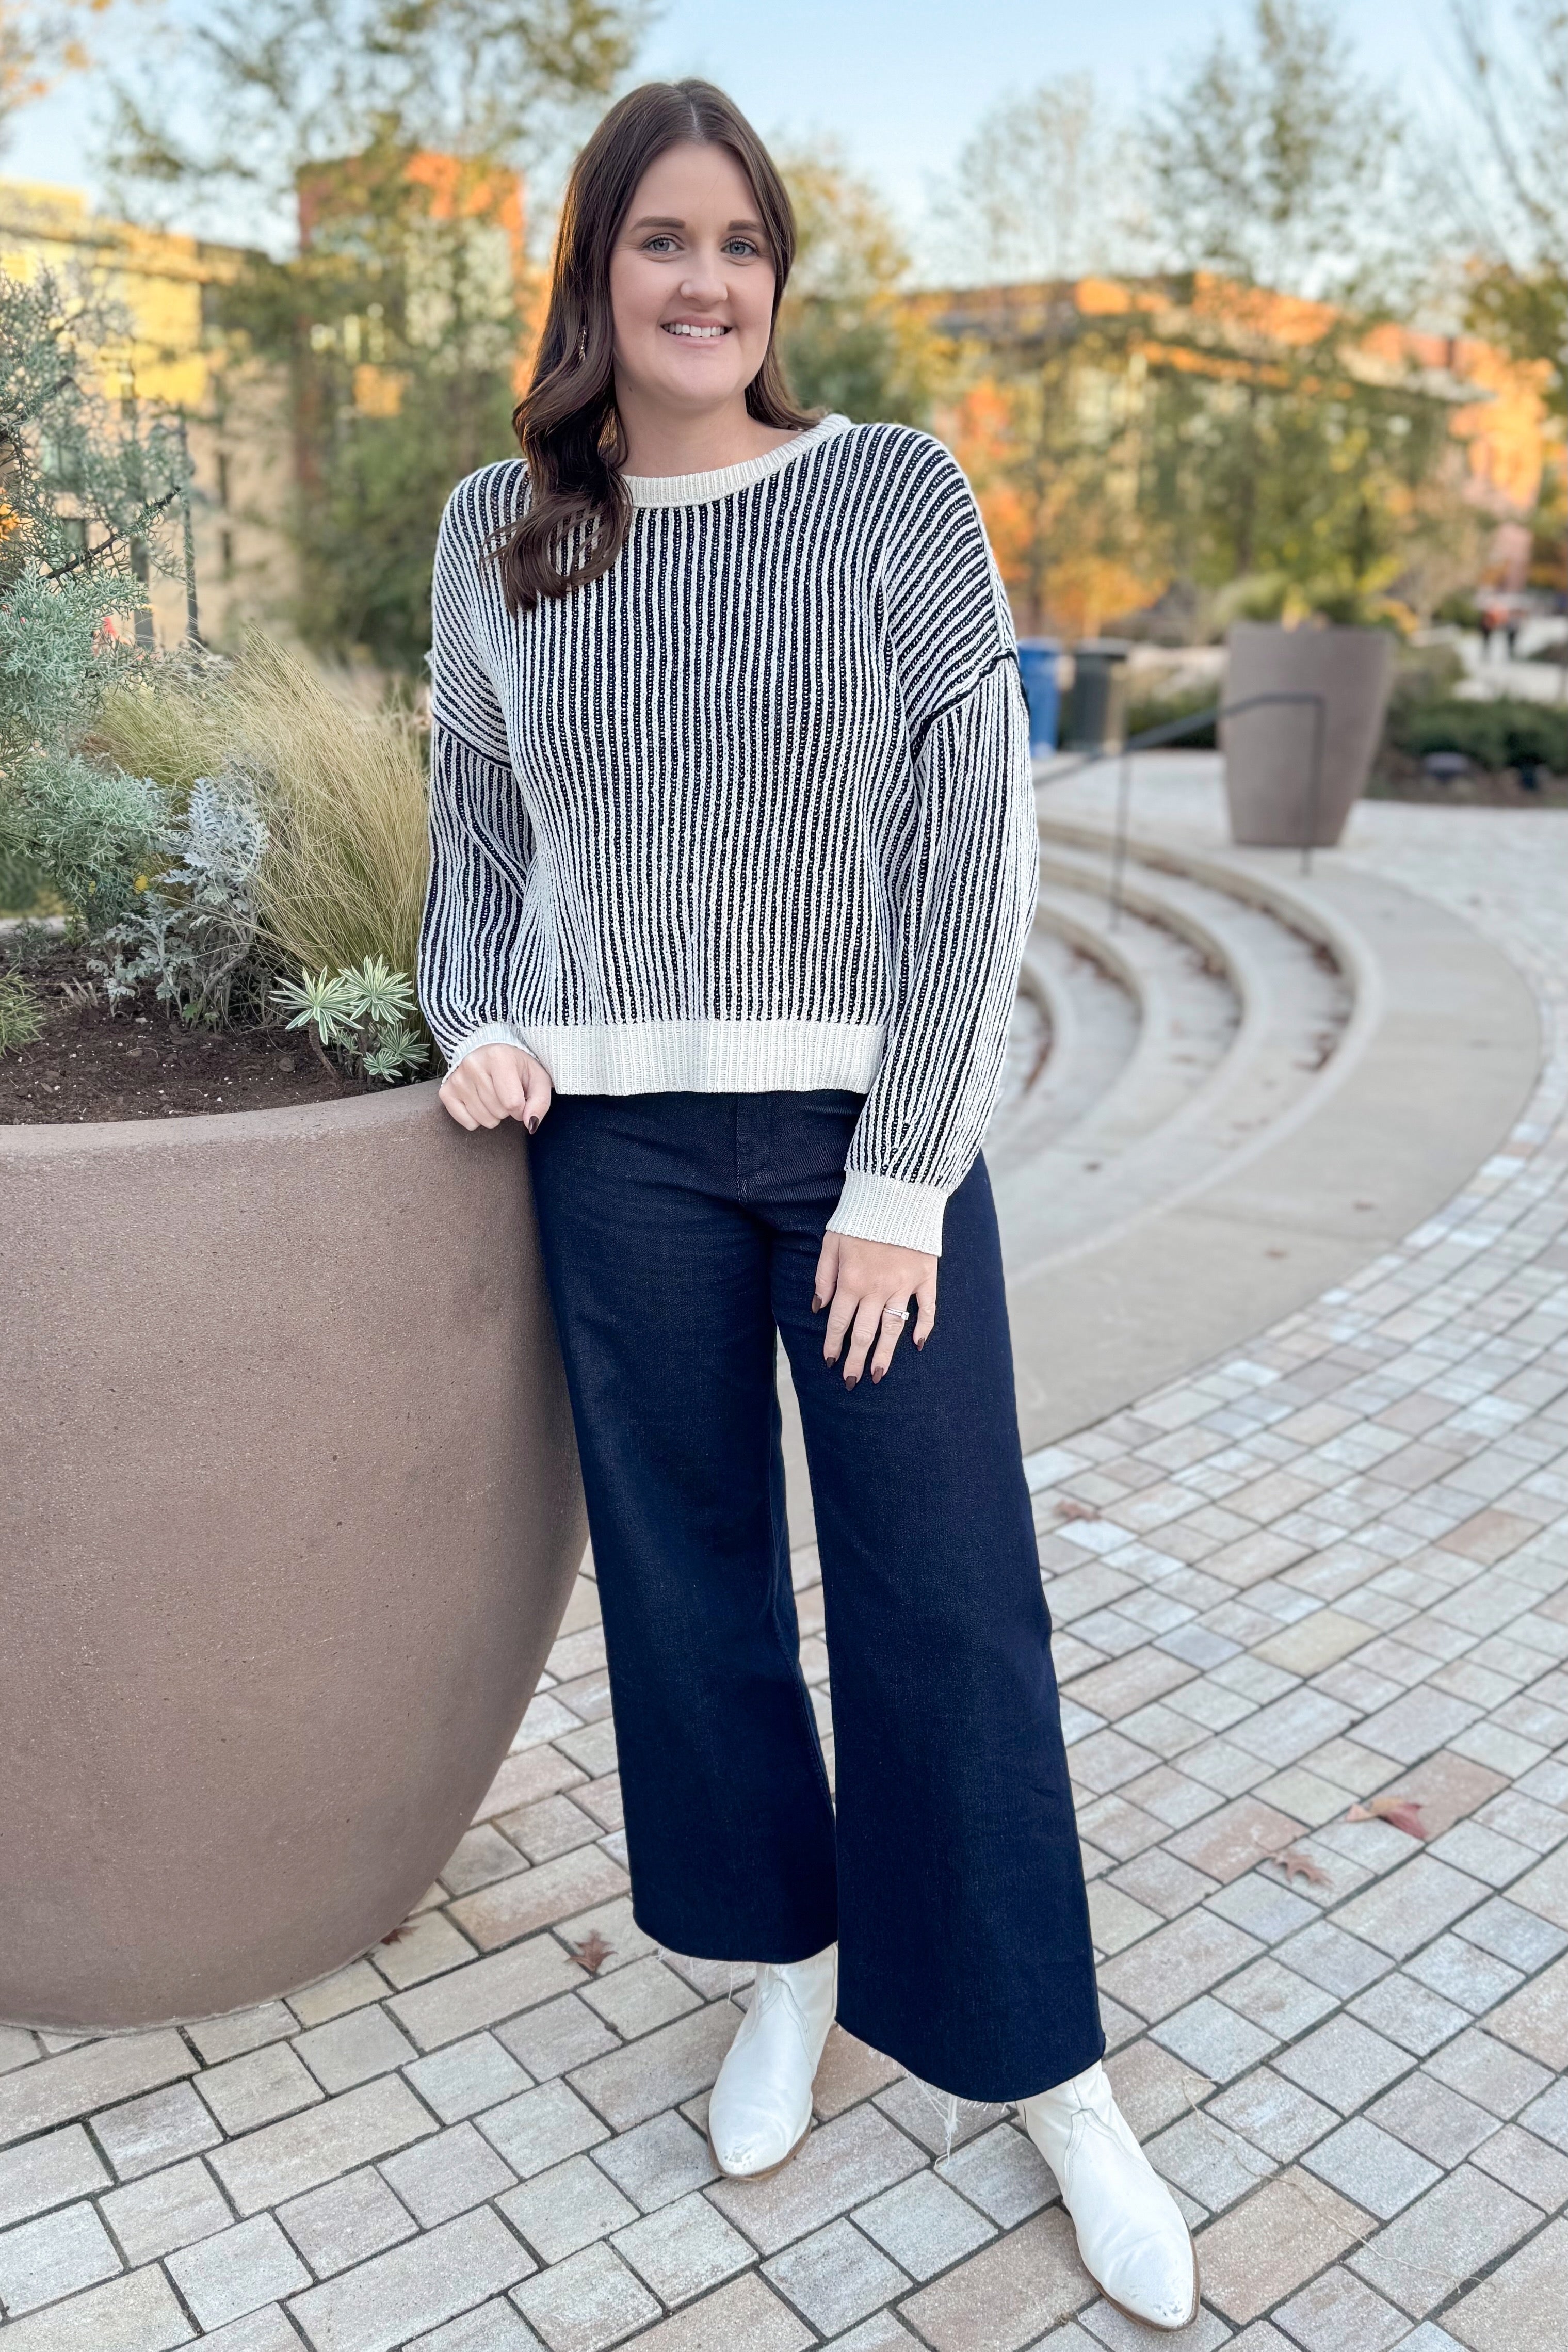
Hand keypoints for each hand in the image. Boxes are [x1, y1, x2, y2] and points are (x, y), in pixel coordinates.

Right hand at [438, 1043, 552, 1132]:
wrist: (489, 1052)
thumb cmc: (517, 1066)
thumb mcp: (537, 1078)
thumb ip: (540, 1101)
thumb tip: (531, 1123)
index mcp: (498, 1057)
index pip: (513, 1103)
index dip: (522, 1107)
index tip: (521, 1097)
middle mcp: (473, 1065)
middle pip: (498, 1112)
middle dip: (507, 1109)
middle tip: (505, 1092)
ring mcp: (457, 1079)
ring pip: (484, 1119)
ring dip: (493, 1114)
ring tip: (493, 1095)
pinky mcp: (446, 1091)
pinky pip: (467, 1122)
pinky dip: (477, 1118)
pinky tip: (479, 1101)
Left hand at [813, 1231, 936, 1388]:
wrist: (897, 1191)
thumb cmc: (859, 1216)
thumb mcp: (831, 1241)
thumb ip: (823, 1276)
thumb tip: (819, 1307)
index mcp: (851, 1280)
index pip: (838, 1322)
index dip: (832, 1345)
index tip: (829, 1363)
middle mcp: (877, 1288)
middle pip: (864, 1333)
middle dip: (855, 1361)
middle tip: (851, 1382)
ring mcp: (904, 1284)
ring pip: (893, 1329)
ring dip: (884, 1355)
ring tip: (877, 1375)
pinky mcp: (925, 1276)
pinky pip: (927, 1308)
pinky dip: (923, 1327)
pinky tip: (917, 1345)